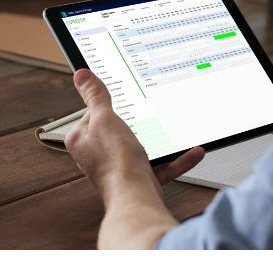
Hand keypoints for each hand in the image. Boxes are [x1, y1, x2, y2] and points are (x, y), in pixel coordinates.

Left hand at [65, 70, 204, 200]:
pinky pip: (159, 166)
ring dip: (158, 141)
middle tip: (149, 113)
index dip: (109, 106)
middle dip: (136, 123)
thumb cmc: (115, 162)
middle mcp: (95, 156)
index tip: (123, 99)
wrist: (135, 197)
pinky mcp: (137, 180)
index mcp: (81, 140)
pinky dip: (176, 160)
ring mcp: (117, 169)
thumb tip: (81, 76)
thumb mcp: (104, 118)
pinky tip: (192, 152)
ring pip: (140, 149)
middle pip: (117, 130)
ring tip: (171, 130)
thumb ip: (95, 96)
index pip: (93, 114)